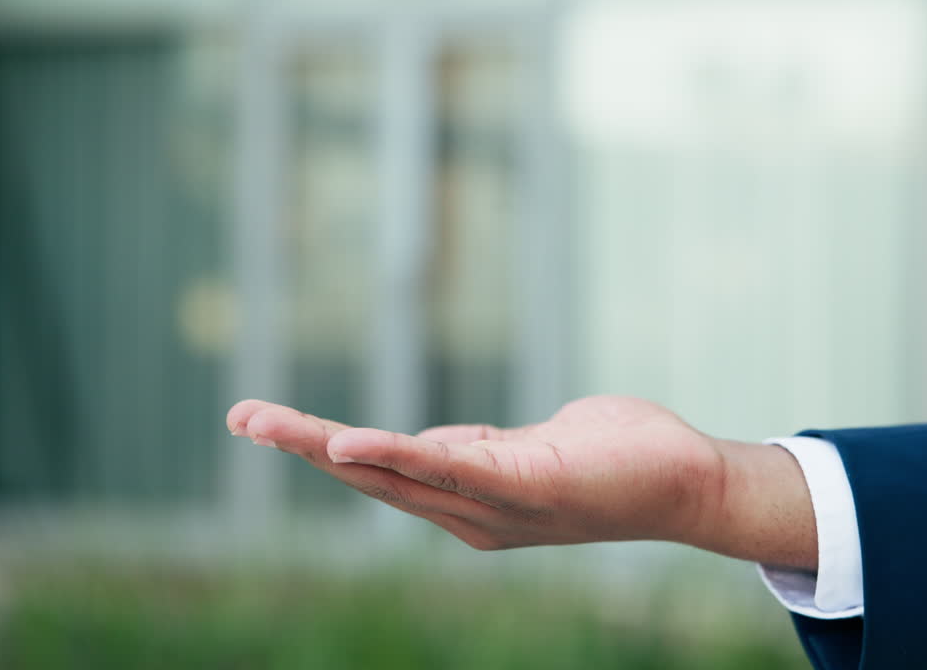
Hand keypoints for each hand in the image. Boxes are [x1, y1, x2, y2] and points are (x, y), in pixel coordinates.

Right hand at [226, 395, 815, 567]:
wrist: (688, 484)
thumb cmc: (616, 457)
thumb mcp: (529, 448)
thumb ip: (480, 451)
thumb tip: (442, 444)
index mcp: (467, 496)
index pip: (382, 472)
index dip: (322, 449)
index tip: (267, 421)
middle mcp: (470, 511)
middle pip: (370, 476)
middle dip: (301, 446)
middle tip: (238, 414)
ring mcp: (495, 505)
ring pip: (395, 473)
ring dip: (326, 448)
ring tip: (267, 423)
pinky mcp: (528, 487)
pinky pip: (450, 470)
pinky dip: (396, 456)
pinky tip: (348, 442)